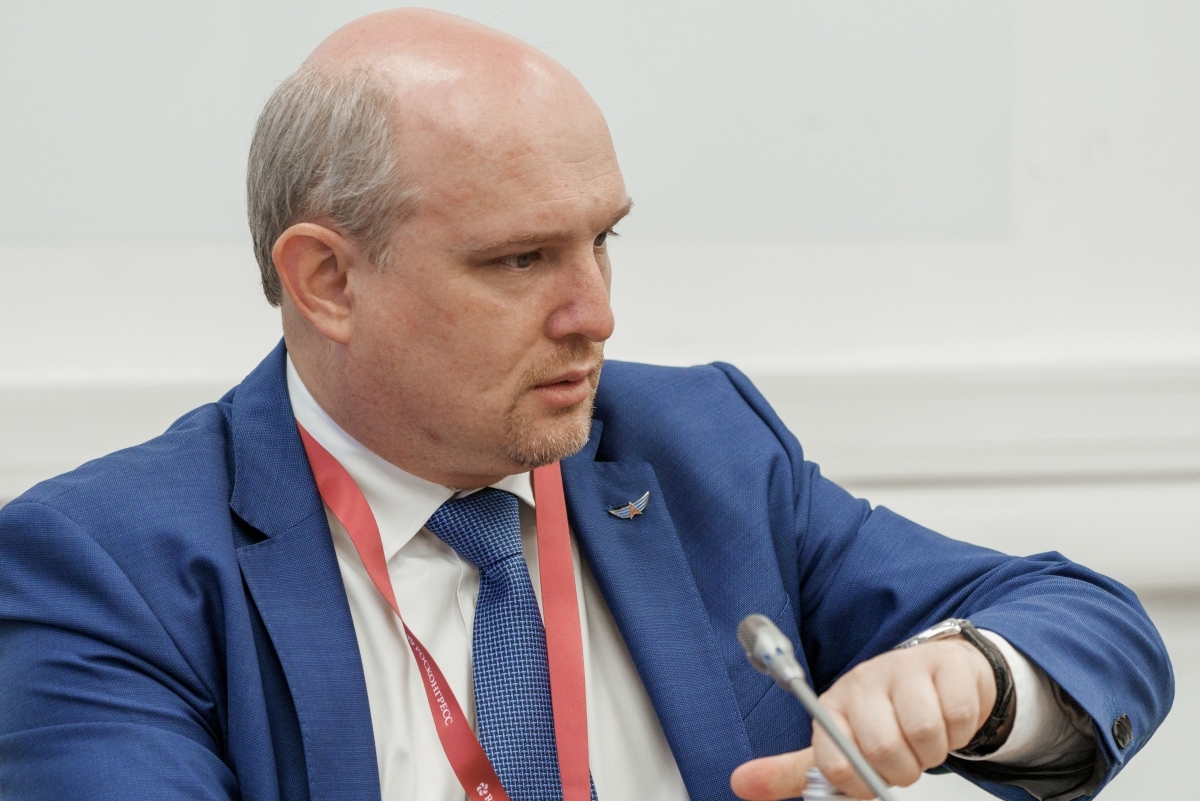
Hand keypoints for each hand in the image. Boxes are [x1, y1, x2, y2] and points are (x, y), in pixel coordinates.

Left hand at [730, 637, 995, 799]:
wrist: (936, 676)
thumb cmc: (884, 714)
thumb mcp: (836, 743)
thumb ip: (791, 772)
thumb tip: (739, 783)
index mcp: (832, 706)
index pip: (835, 762)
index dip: (860, 785)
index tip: (871, 780)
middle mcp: (863, 683)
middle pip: (882, 749)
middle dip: (902, 770)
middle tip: (905, 759)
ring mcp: (904, 670)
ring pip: (924, 734)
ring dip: (933, 753)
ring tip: (925, 739)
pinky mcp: (945, 666)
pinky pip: (957, 718)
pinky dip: (960, 733)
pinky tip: (946, 719)